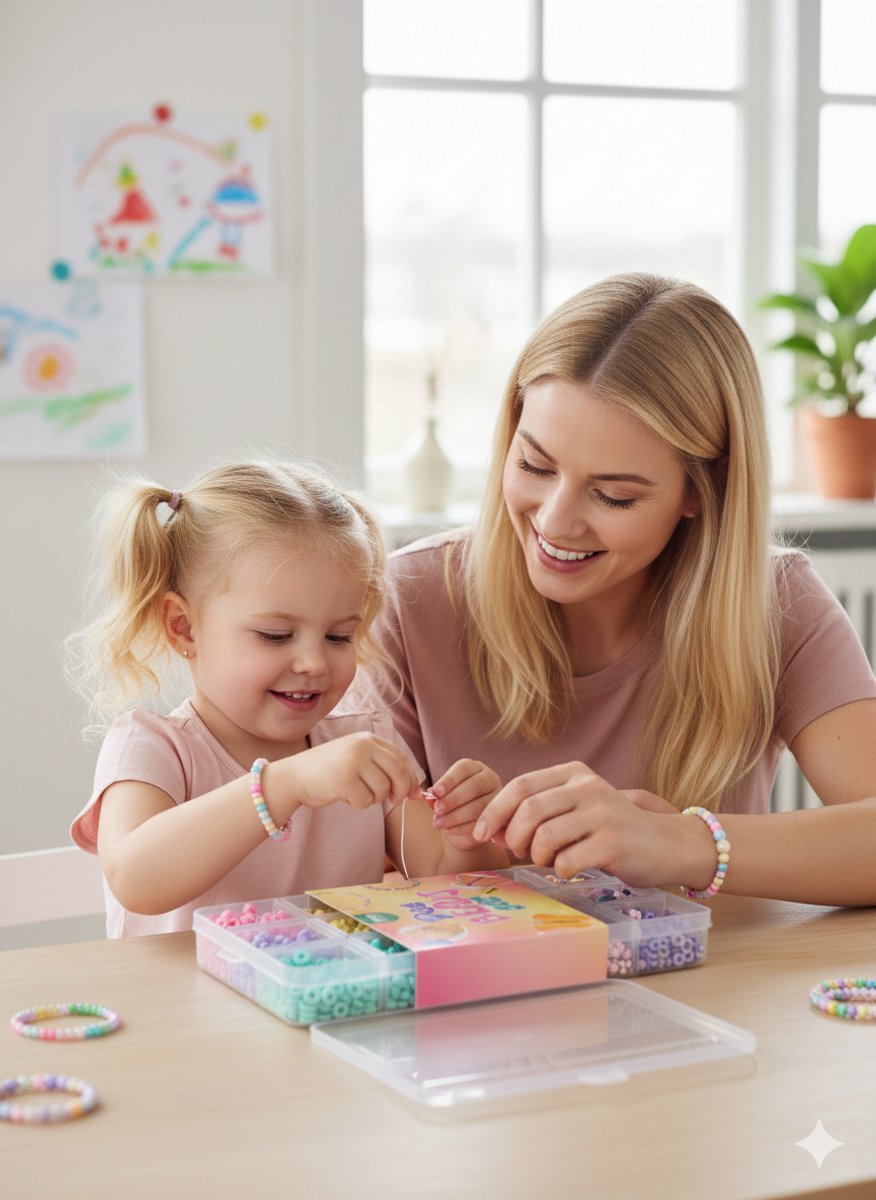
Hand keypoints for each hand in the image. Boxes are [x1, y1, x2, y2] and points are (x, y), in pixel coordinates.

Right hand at [280, 732, 417, 813]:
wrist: (294, 776)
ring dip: (373, 798)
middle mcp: (362, 745)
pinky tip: (343, 795)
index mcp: (367, 739)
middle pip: (398, 771)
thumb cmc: (328, 771)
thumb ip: (381, 767)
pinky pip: (365, 801)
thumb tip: (413, 791)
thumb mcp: (356, 759)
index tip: (413, 794)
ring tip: (355, 792)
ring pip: (382, 789)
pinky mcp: (344, 779)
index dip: (411, 777)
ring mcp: (352, 761)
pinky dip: (358, 804)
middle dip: (402, 790)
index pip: (400, 757)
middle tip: (395, 800)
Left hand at [426, 758, 502, 851]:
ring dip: (455, 816)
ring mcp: (498, 799)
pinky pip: (482, 824)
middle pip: (474, 786)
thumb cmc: (451, 804)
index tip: (434, 792)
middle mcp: (490, 779)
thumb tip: (428, 796)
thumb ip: (436, 796)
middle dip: (453, 799)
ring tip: (438, 823)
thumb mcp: (442, 797)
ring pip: (479, 806)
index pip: (463, 768)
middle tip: (437, 809)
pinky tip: (448, 831)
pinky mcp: (500, 818)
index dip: (448, 780)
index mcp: (474, 768)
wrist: (464, 825)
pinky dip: (462, 828)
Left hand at [471, 761, 680, 886]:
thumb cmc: (609, 829)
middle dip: (513, 838)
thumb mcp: (576, 807)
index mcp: (574, 773)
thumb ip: (537, 811)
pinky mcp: (613, 842)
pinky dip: (559, 871)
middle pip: (528, 811)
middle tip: (521, 853)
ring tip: (550, 860)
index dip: (493, 811)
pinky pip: (566, 862)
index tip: (480, 834)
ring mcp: (602, 813)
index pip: (520, 785)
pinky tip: (571, 868)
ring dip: (537, 857)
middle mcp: (588, 786)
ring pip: (544, 837)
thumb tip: (487, 830)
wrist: (664, 844)